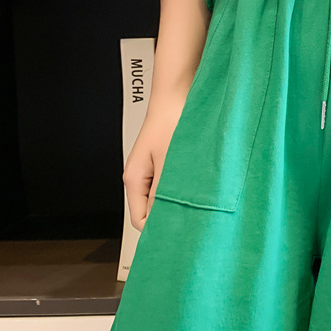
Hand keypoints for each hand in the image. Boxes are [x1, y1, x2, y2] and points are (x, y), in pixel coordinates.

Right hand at [122, 93, 187, 231]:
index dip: (158, 230)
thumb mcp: (170, 164)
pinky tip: (196, 187)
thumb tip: (165, 220)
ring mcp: (151, 172)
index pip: (140, 221)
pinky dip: (181, 190)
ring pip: (161, 200)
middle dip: (169, 218)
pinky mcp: (163, 166)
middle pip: (150, 213)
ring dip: (178, 202)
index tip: (180, 233)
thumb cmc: (172, 124)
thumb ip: (165, 193)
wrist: (177, 98)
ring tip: (197, 200)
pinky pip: (169, 187)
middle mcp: (139, 179)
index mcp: (133, 180)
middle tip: (194, 220)